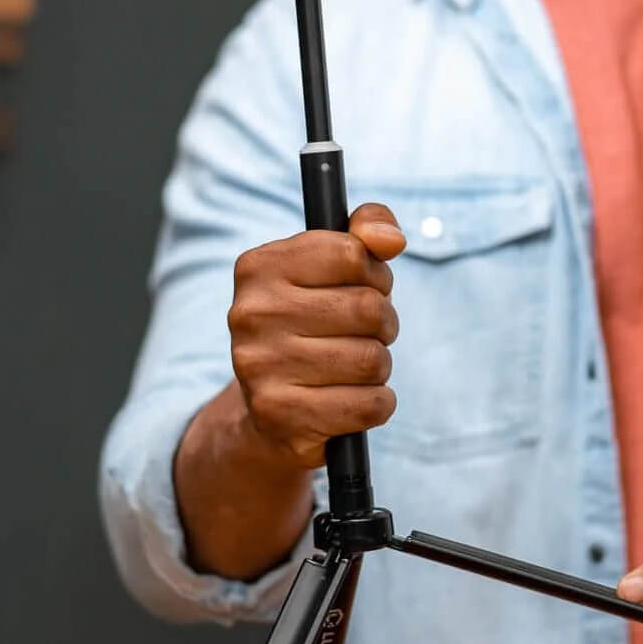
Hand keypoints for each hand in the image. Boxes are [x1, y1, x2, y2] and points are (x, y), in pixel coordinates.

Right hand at [227, 202, 405, 469]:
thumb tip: (391, 239)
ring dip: (379, 366)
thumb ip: (368, 228)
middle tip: (365, 333)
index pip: (353, 254)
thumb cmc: (314, 322)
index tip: (362, 288)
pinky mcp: (280, 415)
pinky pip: (368, 405)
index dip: (374, 274)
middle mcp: (251, 313)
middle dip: (383, 323)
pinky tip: (352, 399)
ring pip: (372, 359)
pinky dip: (377, 404)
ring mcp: (260, 366)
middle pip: (368, 309)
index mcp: (259, 267)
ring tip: (354, 367)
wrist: (272, 409)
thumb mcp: (334, 265)